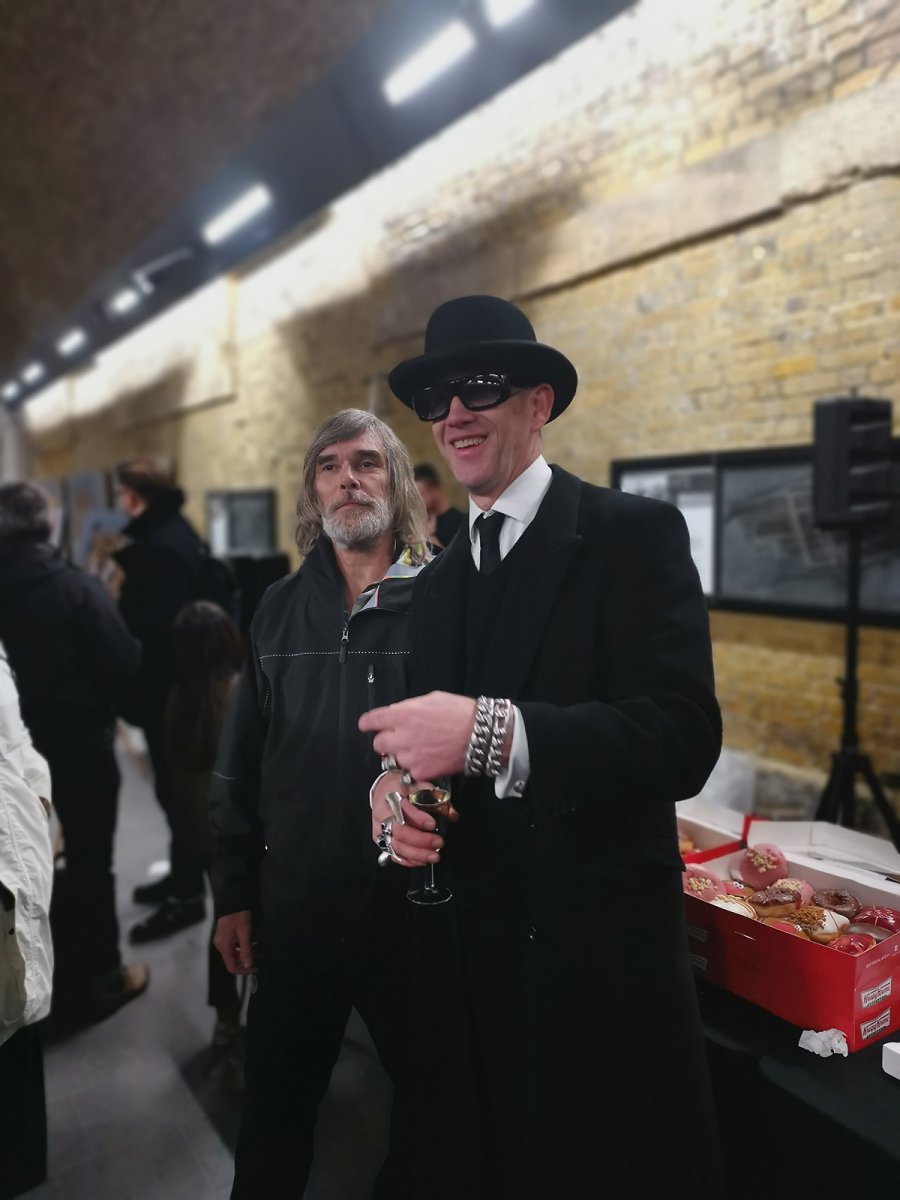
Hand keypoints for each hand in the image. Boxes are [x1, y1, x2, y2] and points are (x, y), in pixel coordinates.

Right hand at [214, 910, 254, 974]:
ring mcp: (221, 941)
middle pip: (231, 961)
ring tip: (256, 953)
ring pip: (232, 955)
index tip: (255, 968)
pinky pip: (232, 948)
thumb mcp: (245, 933)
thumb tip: (248, 966)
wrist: (233, 901)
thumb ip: (246, 950)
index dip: (243, 970)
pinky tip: (250, 946)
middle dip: (245, 963)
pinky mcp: (224, 937)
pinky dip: (240, 949)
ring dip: (244, 956)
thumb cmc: (240, 917)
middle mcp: (220, 946)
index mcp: (224, 946)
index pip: (231, 966)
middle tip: (258, 960)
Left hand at [359, 691, 474, 780]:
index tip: (366, 726)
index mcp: (402, 715)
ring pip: (394, 759)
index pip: (371, 721)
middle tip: (399, 739)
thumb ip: (409, 708)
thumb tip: (397, 714)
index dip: (366, 723)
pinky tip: (429, 759)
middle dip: (386, 741)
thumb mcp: (431, 699)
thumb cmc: (459, 712)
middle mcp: (401, 737)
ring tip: (420, 750)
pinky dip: (416, 767)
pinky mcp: (421, 772)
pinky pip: (410, 771)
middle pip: (378, 744)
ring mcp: (410, 757)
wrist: (480, 735)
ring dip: (402, 755)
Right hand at [370, 772, 458, 868]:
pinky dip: (409, 860)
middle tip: (439, 842)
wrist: (384, 791)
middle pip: (398, 831)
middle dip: (420, 840)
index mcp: (390, 795)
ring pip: (396, 846)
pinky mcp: (381, 841)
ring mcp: (379, 829)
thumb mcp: (419, 785)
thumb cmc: (403, 788)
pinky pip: (394, 855)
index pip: (402, 808)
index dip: (417, 818)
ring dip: (417, 854)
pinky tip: (423, 860)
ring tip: (434, 856)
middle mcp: (382, 814)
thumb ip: (436, 798)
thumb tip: (453, 815)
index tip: (433, 824)